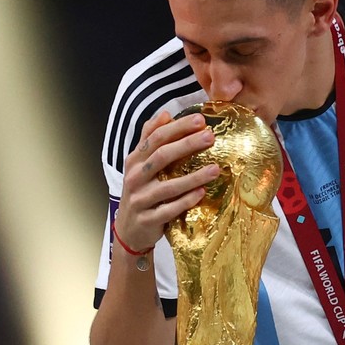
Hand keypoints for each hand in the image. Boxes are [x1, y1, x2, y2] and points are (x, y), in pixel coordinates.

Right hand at [114, 110, 219, 252]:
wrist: (129, 230)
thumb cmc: (140, 192)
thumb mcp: (140, 164)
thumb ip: (150, 138)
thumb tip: (165, 114)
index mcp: (135, 160)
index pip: (155, 138)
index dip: (177, 128)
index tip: (200, 120)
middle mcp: (135, 177)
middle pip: (161, 156)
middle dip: (187, 145)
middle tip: (210, 137)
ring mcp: (140, 199)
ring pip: (168, 186)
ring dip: (193, 177)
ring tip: (215, 169)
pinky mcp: (148, 220)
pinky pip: (169, 209)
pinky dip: (186, 201)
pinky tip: (202, 193)